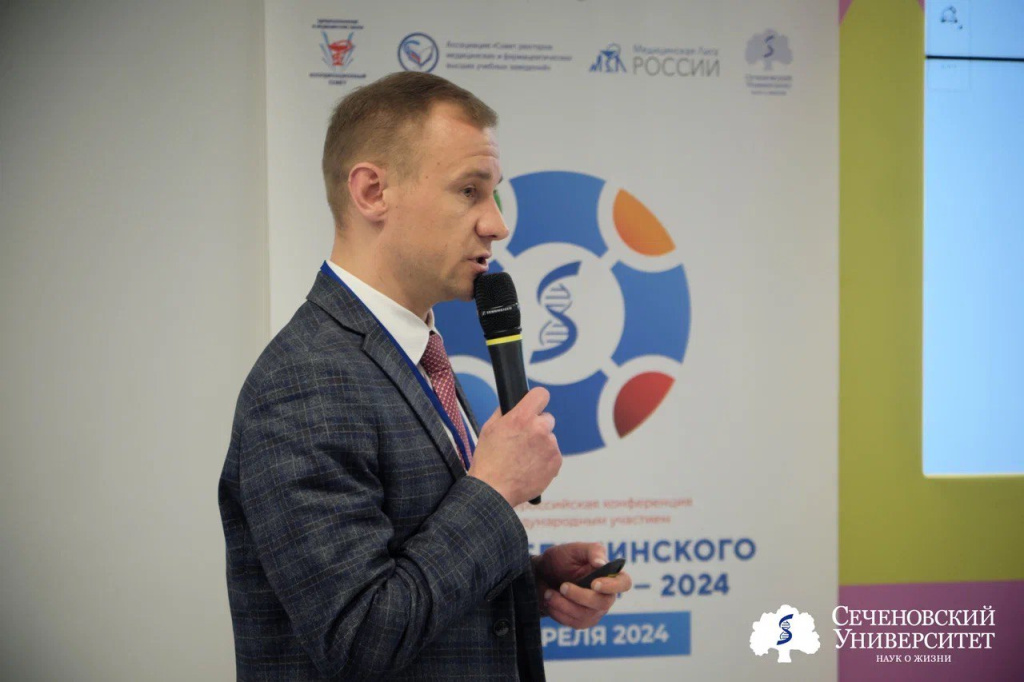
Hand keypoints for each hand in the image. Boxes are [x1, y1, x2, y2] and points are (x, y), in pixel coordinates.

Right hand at [467, 387, 561, 506]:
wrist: (494, 490)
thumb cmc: (488, 460)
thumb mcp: (489, 428)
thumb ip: (505, 412)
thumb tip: (514, 404)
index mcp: (522, 417)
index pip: (541, 394)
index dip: (536, 400)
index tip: (534, 407)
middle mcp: (540, 429)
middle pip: (547, 419)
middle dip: (537, 427)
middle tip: (523, 441)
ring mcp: (550, 446)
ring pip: (549, 439)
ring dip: (541, 445)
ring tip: (523, 459)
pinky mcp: (556, 462)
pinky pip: (553, 455)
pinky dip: (545, 460)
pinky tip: (530, 468)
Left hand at [533, 542, 632, 629]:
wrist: (539, 576)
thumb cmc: (560, 560)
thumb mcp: (573, 549)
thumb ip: (591, 551)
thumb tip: (602, 563)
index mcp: (608, 574)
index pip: (624, 583)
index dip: (613, 586)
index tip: (594, 584)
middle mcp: (605, 594)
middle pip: (604, 603)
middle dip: (580, 596)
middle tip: (563, 586)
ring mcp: (594, 610)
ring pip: (587, 616)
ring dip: (565, 605)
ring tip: (549, 594)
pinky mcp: (582, 621)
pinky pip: (574, 623)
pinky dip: (559, 612)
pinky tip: (550, 601)